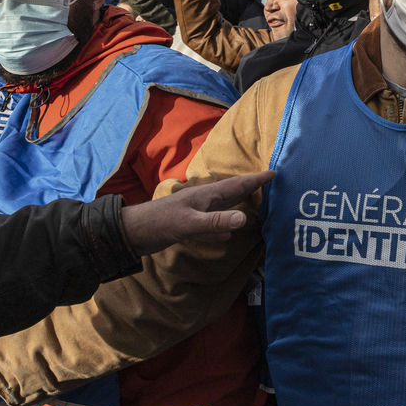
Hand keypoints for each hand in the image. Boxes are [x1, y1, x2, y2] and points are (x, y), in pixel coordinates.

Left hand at [120, 170, 272, 255]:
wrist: (131, 233)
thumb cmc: (159, 224)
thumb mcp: (189, 224)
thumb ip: (215, 222)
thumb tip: (244, 219)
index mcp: (207, 195)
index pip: (237, 184)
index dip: (256, 179)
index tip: (274, 172)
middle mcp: (204, 201)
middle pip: (233, 192)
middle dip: (252, 188)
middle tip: (270, 184)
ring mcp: (196, 213)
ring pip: (224, 207)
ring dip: (240, 204)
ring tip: (256, 204)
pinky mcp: (189, 226)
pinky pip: (214, 224)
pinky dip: (225, 225)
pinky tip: (228, 234)